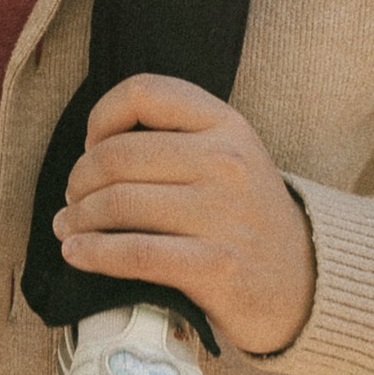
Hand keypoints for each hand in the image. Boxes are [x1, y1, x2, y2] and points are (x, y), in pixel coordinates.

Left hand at [52, 76, 317, 357]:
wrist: (306, 282)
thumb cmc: (249, 216)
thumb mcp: (231, 154)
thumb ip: (179, 136)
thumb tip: (95, 146)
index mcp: (226, 124)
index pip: (143, 92)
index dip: (100, 117)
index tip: (91, 147)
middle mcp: (225, 161)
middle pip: (118, 155)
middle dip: (79, 179)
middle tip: (72, 199)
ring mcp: (221, 215)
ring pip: (119, 203)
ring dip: (78, 218)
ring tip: (67, 228)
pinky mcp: (214, 267)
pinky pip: (134, 253)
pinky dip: (93, 253)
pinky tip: (76, 254)